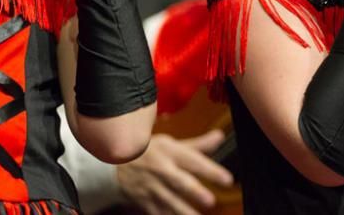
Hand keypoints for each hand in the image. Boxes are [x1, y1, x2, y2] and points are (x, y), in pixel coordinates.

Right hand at [117, 131, 234, 214]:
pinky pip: (157, 213)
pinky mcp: (145, 203)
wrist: (115, 166)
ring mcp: (153, 188)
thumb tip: (221, 136)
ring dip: (183, 211)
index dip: (211, 170)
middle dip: (195, 192)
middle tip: (210, 201)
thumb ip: (198, 145)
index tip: (228, 179)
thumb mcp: (172, 144)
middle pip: (180, 182)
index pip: (194, 161)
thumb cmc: (149, 152)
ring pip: (169, 201)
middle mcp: (163, 170)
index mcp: (171, 153)